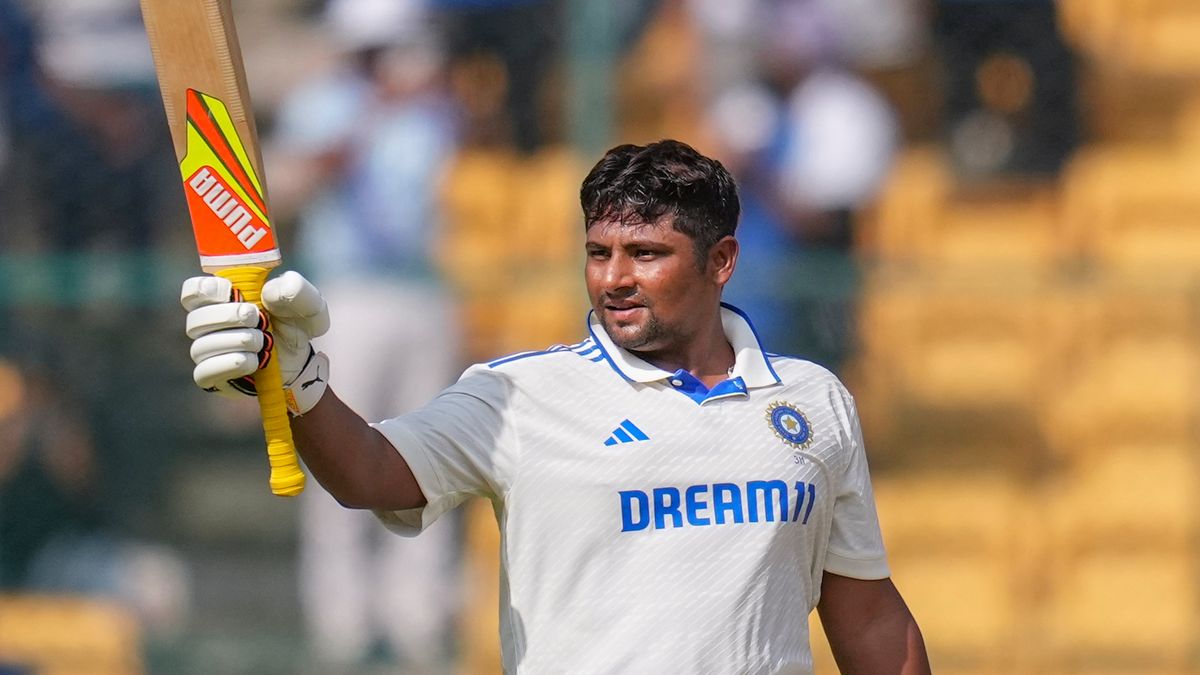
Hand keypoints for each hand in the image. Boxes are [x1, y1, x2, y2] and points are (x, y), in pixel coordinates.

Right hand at [181, 270, 330, 414]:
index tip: (230, 291)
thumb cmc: (296, 325)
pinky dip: (228, 366)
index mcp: (222, 299)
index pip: (192, 291)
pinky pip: (203, 373)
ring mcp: (208, 352)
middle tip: (256, 318)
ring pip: (201, 347)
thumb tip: (269, 291)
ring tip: (263, 342)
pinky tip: (252, 362)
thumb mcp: (307, 304)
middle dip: (227, 317)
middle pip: (195, 320)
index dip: (204, 290)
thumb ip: (295, 289)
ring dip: (235, 342)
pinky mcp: (213, 377)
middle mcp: (208, 325)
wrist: (302, 360)